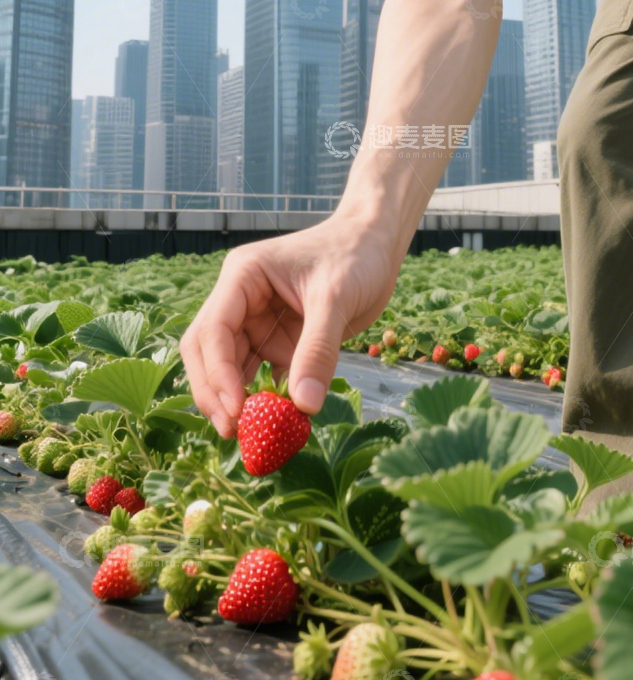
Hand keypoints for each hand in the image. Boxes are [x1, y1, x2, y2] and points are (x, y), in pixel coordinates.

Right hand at [179, 210, 399, 437]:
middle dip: (215, 391)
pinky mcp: (279, 340)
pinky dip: (265, 399)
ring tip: (251, 436)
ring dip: (237, 400)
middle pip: (208, 352)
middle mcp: (241, 300)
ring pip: (230, 368)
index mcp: (243, 277)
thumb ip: (318, 350)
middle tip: (231, 431)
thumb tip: (304, 405)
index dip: (218, 372)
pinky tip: (276, 425)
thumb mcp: (335, 299)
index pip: (213, 329)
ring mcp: (258, 322)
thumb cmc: (355, 254)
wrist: (378, 243)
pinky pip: (262, 374)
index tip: (236, 408)